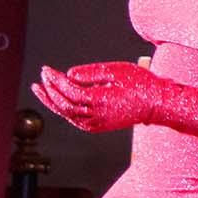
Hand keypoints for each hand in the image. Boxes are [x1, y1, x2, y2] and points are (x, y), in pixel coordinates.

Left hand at [30, 59, 157, 133]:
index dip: (56, 81)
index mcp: (100, 100)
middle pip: (64, 104)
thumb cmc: (141, 84)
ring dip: (52, 102)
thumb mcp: (117, 70)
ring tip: (42, 91)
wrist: (156, 104)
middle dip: (50, 90)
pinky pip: (74, 120)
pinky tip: (58, 102)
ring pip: (67, 115)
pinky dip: (64, 111)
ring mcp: (97, 123)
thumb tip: (69, 74)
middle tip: (43, 77)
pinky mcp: (98, 126)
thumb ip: (91, 72)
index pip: (69, 91)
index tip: (48, 70)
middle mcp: (96, 115)